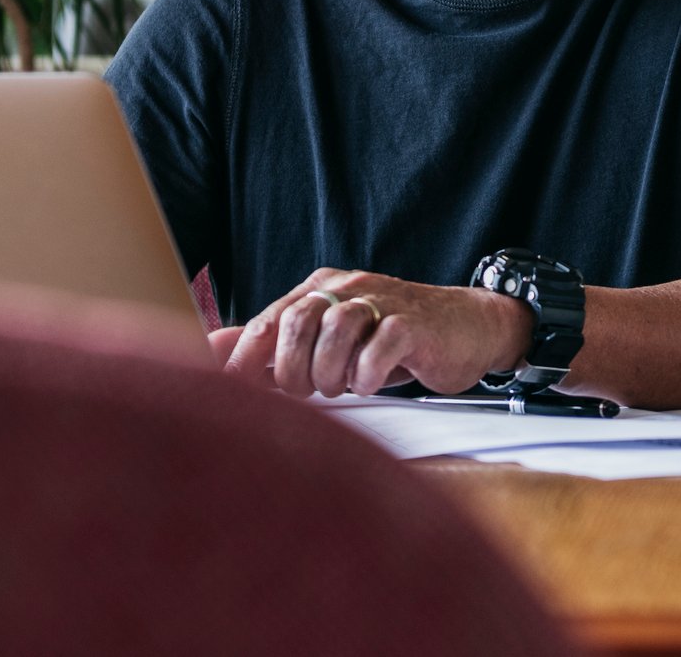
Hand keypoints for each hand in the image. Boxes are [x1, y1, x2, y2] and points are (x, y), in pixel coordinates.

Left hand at [214, 267, 532, 398]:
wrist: (466, 328)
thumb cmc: (392, 340)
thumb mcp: (330, 341)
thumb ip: (274, 343)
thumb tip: (214, 350)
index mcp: (319, 290)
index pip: (269, 319)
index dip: (248, 358)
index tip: (235, 392)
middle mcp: (346, 288)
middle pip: (298, 322)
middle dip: (293, 368)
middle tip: (307, 392)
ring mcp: (382, 301)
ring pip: (337, 328)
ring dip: (331, 371)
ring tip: (340, 387)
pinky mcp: (414, 323)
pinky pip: (382, 343)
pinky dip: (369, 371)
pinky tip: (369, 383)